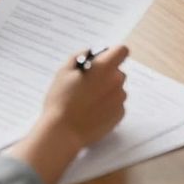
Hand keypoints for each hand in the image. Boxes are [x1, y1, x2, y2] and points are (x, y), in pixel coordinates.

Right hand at [15, 45, 130, 183]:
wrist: (63, 132)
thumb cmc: (61, 100)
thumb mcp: (64, 72)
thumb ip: (79, 56)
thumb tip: (90, 52)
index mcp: (105, 67)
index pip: (122, 51)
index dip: (112, 54)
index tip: (102, 60)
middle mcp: (117, 81)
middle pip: (117, 72)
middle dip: (106, 75)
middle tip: (88, 85)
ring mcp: (120, 99)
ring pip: (116, 89)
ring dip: (106, 91)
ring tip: (87, 102)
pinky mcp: (119, 115)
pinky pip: (116, 104)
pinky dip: (107, 106)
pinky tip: (92, 112)